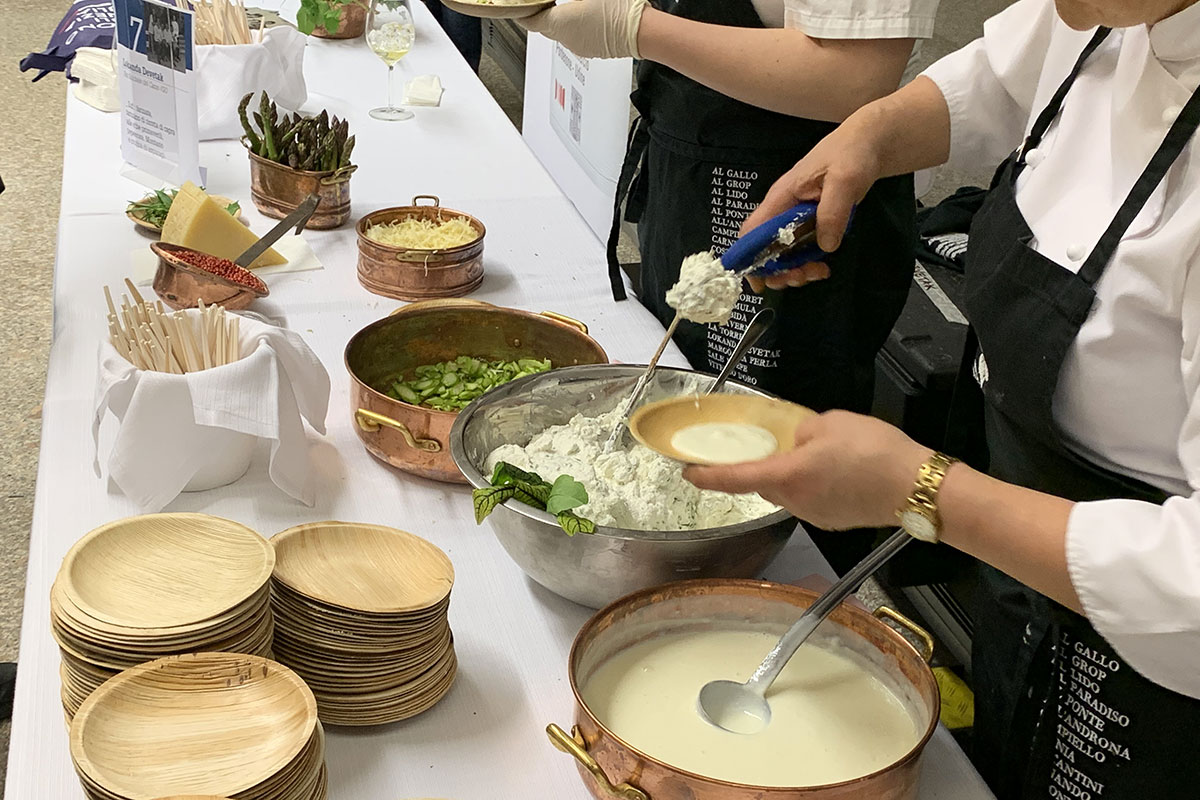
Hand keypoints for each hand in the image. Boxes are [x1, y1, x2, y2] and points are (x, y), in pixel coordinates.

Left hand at [519, 0, 648, 59]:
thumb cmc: (619, 10)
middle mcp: (567, 40)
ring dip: (560, 18)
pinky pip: (577, 36)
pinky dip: (575, 25)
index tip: (525, 4)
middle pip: (545, 26)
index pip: (529, 20)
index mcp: (560, 24)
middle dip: (543, 11)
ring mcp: (581, 47)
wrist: (644, 30)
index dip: (523, 10)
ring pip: (562, 32)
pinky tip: (586, 12)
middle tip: (545, 0)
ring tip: (567, 3)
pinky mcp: (594, 49)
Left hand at [683, 411, 929, 529]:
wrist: (917, 488)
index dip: (707, 475)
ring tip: (819, 453)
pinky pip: (811, 499)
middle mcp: (795, 502)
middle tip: (770, 445)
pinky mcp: (832, 520)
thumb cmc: (874, 452)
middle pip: (764, 483)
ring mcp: (814, 515)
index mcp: (787, 476)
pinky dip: (813, 485)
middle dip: (763, 465)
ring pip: (788, 491)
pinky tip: (836, 470)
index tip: (688, 472)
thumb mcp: (830, 423)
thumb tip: (797, 441)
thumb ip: (801, 431)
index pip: (735, 477)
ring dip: (792, 474)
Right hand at [741, 113, 885, 292]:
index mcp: (781, 197)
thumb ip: (832, 212)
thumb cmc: (852, 153)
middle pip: (765, 249)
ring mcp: (796, 218)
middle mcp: (783, 210)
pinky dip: (808, 263)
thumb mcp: (845, 179)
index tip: (759, 282)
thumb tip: (825, 246)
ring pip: (783, 253)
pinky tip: (824, 266)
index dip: (749, 258)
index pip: (752, 230)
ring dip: (795, 270)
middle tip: (803, 277)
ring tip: (819, 272)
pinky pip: (801, 250)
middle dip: (778, 270)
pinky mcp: (811, 223)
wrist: (870, 143)